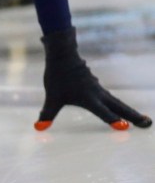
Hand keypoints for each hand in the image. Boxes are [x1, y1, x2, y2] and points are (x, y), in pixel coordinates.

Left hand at [36, 29, 151, 129]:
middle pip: (119, 107)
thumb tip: (38, 127)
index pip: (102, 111)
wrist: (62, 55)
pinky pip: (111, 97)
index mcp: (89, 98)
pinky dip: (120, 105)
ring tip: (142, 119)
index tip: (125, 127)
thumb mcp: (52, 97)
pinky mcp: (96, 86)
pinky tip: (122, 109)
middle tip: (148, 124)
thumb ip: (48, 113)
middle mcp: (97, 94)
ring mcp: (98, 89)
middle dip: (133, 116)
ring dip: (130, 111)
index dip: (112, 120)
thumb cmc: (57, 76)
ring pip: (117, 102)